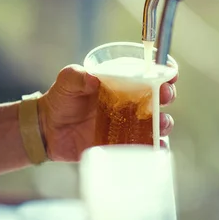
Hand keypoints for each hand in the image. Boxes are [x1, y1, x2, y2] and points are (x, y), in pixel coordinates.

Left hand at [38, 64, 177, 161]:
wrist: (48, 128)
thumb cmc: (62, 97)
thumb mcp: (68, 80)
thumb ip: (78, 76)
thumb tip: (93, 79)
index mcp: (122, 81)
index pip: (148, 73)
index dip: (163, 71)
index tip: (169, 72)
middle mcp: (130, 101)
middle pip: (158, 96)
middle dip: (167, 94)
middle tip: (164, 95)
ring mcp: (128, 123)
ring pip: (156, 122)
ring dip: (164, 122)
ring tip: (160, 123)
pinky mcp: (123, 144)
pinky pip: (145, 146)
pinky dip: (155, 147)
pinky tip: (156, 147)